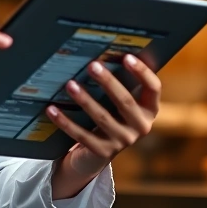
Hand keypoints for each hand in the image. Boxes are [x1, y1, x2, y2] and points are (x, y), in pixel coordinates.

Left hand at [47, 54, 160, 191]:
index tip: (127, 57)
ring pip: (102, 117)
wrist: (95, 153)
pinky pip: (81, 135)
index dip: (142, 72)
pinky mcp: (103, 152)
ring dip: (85, 100)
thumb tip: (100, 53)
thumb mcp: (116, 102)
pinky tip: (52, 109)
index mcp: (149, 109)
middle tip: (92, 65)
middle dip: (108, 82)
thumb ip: (117, 83)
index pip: (153, 88)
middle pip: (125, 102)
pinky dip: (65, 121)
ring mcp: (123, 141)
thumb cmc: (108, 115)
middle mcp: (141, 126)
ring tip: (70, 84)